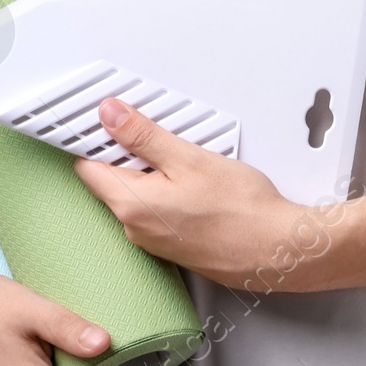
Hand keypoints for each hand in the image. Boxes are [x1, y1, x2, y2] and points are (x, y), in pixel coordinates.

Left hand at [72, 97, 331, 289]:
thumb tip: (110, 115)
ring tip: (182, 153)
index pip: (87, 167)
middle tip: (153, 128)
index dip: (92, 138)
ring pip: (136, 193)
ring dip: (150, 169)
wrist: (278, 250)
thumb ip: (143, 136)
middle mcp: (136, 228)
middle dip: (126, 150)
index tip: (102, 117)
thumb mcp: (189, 158)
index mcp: (131, 205)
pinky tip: (194, 179)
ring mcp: (154, 240)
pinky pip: (156, 208)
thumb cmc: (241, 210)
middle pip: (111, 179)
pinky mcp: (174, 244)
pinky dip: (166, 189)